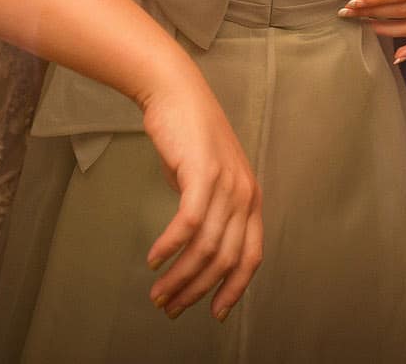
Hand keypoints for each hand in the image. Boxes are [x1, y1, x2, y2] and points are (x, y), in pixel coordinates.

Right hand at [136, 72, 263, 321]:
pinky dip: (170, 247)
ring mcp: (226, 184)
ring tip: (158, 293)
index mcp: (251, 199)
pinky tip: (154, 260)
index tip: (216, 312)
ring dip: (180, 277)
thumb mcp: (208, 178)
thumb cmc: (187, 135)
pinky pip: (188, 224)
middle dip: (198, 291)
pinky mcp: (203, 174)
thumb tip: (195, 244)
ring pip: (206, 247)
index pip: (251, 256)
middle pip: (226, 259)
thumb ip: (210, 210)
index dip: (234, 289)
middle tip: (171, 307)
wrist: (175, 92)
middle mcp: (245, 194)